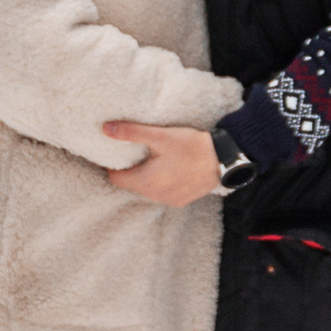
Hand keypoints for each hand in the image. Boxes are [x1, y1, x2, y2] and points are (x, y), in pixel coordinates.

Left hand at [102, 121, 220, 206]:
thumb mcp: (159, 136)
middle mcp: (155, 196)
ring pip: (147, 189)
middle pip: (131, 184)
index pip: (115, 178)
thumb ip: (131, 133)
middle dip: (131, 169)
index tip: (118, 152)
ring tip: (155, 157)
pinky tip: (170, 167)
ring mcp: (169, 200)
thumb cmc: (192, 147)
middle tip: (137, 150)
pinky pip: (163, 193)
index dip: (113, 164)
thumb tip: (106, 129)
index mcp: (146, 182)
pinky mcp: (182, 201)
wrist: (224, 160)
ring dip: (147, 176)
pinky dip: (162, 182)